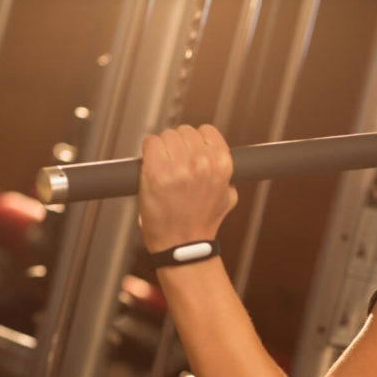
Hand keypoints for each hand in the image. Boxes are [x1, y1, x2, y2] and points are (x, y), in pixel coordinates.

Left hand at [138, 124, 237, 252]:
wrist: (183, 244)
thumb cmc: (204, 222)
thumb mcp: (228, 196)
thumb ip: (226, 174)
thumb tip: (219, 157)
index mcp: (222, 165)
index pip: (207, 131)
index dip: (198, 141)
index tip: (192, 152)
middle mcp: (202, 163)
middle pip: (184, 131)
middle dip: (179, 145)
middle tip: (176, 164)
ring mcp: (178, 167)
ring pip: (166, 135)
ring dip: (163, 148)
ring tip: (165, 169)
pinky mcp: (156, 172)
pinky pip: (150, 142)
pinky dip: (149, 152)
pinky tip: (152, 167)